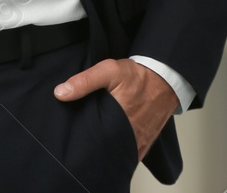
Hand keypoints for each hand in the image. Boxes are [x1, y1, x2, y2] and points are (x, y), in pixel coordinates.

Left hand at [53, 58, 176, 160]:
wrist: (166, 78)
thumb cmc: (139, 76)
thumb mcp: (109, 70)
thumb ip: (85, 81)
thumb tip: (60, 93)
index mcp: (118, 122)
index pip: (93, 142)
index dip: (81, 142)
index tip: (71, 138)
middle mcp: (129, 137)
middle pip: (104, 151)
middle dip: (92, 147)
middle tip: (80, 140)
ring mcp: (138, 143)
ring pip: (116, 155)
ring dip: (106, 150)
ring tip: (93, 143)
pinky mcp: (144, 144)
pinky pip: (129, 154)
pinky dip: (119, 151)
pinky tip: (109, 143)